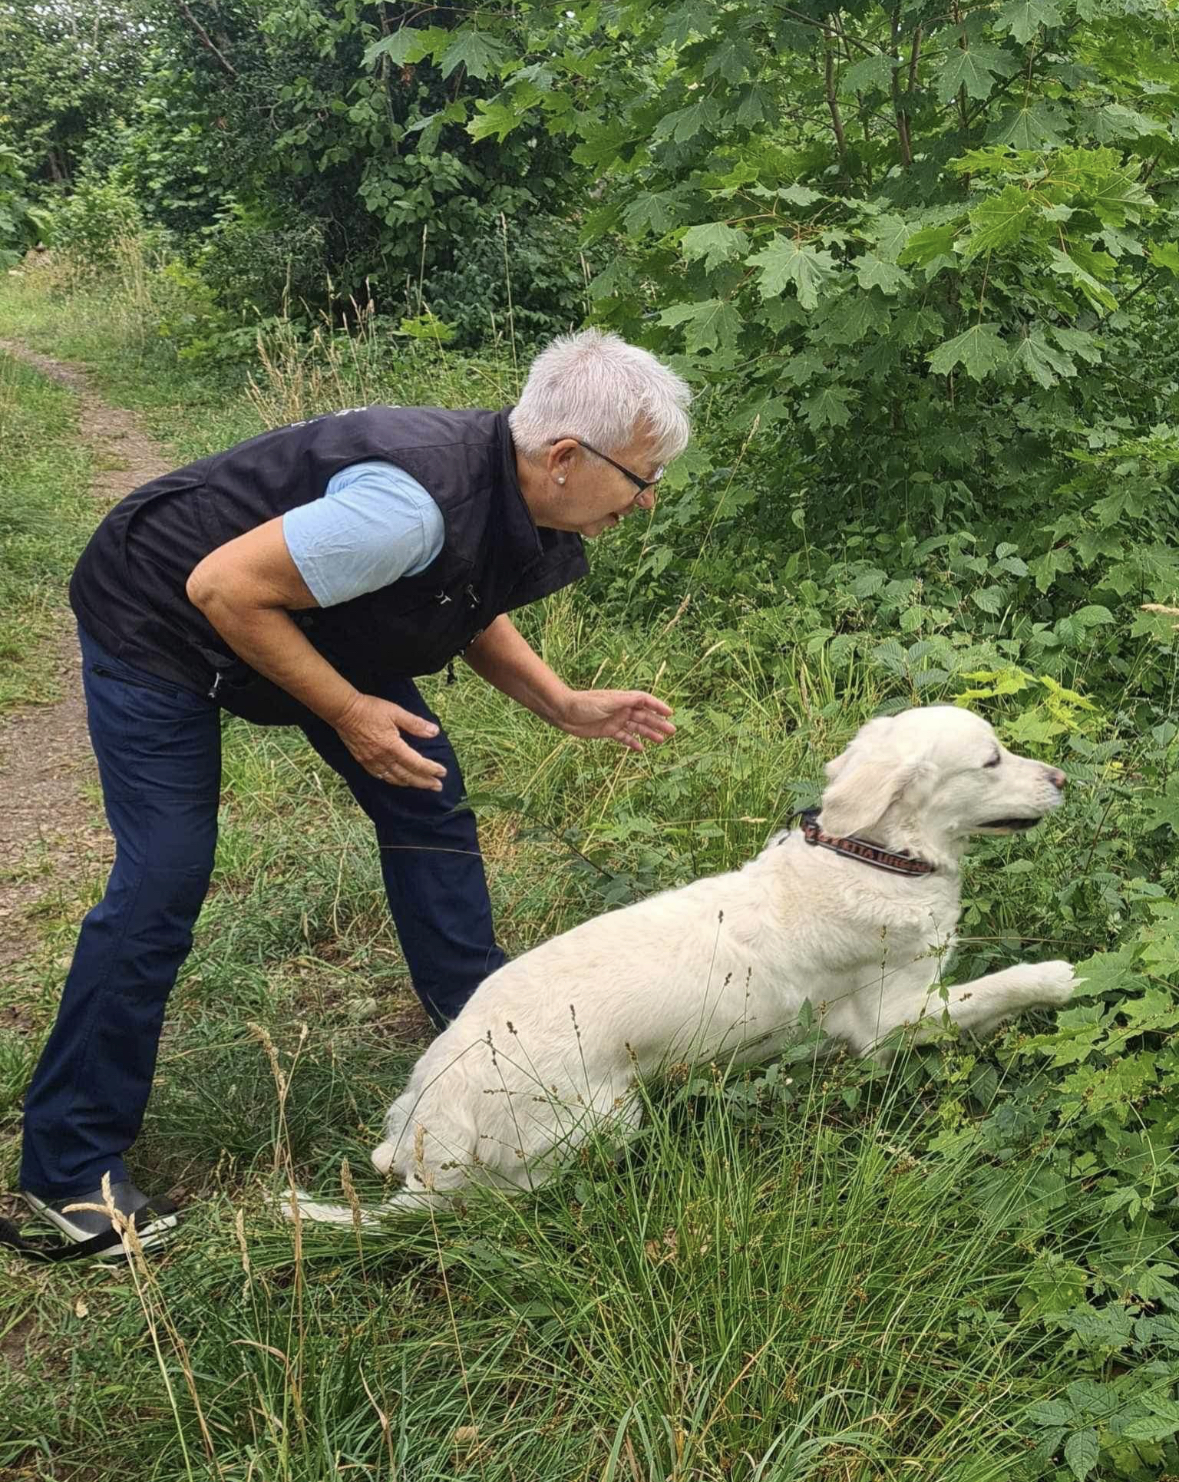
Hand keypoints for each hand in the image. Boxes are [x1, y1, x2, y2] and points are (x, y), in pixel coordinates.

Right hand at [333, 692, 446, 789]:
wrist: (344, 711)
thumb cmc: (370, 709)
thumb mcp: (396, 712)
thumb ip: (415, 724)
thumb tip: (434, 732)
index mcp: (392, 746)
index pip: (416, 763)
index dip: (431, 769)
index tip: (443, 772)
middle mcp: (382, 758)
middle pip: (407, 775)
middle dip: (424, 782)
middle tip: (438, 786)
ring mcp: (371, 761)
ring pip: (394, 779)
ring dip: (410, 784)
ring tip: (422, 785)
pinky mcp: (363, 761)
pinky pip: (380, 776)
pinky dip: (392, 781)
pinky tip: (397, 781)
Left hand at [556, 689, 675, 751]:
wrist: (564, 712)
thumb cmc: (584, 703)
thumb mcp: (606, 701)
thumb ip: (624, 701)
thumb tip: (642, 698)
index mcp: (623, 699)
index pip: (645, 701)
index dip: (658, 706)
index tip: (670, 713)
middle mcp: (621, 709)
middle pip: (644, 716)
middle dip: (658, 722)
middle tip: (672, 731)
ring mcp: (615, 720)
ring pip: (636, 727)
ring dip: (649, 733)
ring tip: (661, 740)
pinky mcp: (607, 731)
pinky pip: (624, 737)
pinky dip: (632, 742)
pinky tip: (641, 748)